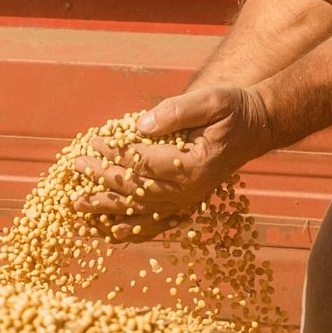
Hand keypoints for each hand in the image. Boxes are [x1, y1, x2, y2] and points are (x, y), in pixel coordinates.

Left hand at [68, 86, 273, 240]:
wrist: (255, 128)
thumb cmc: (232, 110)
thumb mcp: (210, 100)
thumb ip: (176, 111)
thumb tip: (140, 126)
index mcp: (194, 166)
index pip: (144, 162)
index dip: (115, 151)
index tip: (92, 139)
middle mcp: (190, 190)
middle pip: (136, 189)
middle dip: (101, 178)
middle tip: (75, 166)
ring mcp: (188, 201)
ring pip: (140, 210)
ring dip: (107, 208)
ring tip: (77, 205)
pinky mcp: (186, 203)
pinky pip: (155, 222)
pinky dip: (131, 229)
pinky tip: (109, 232)